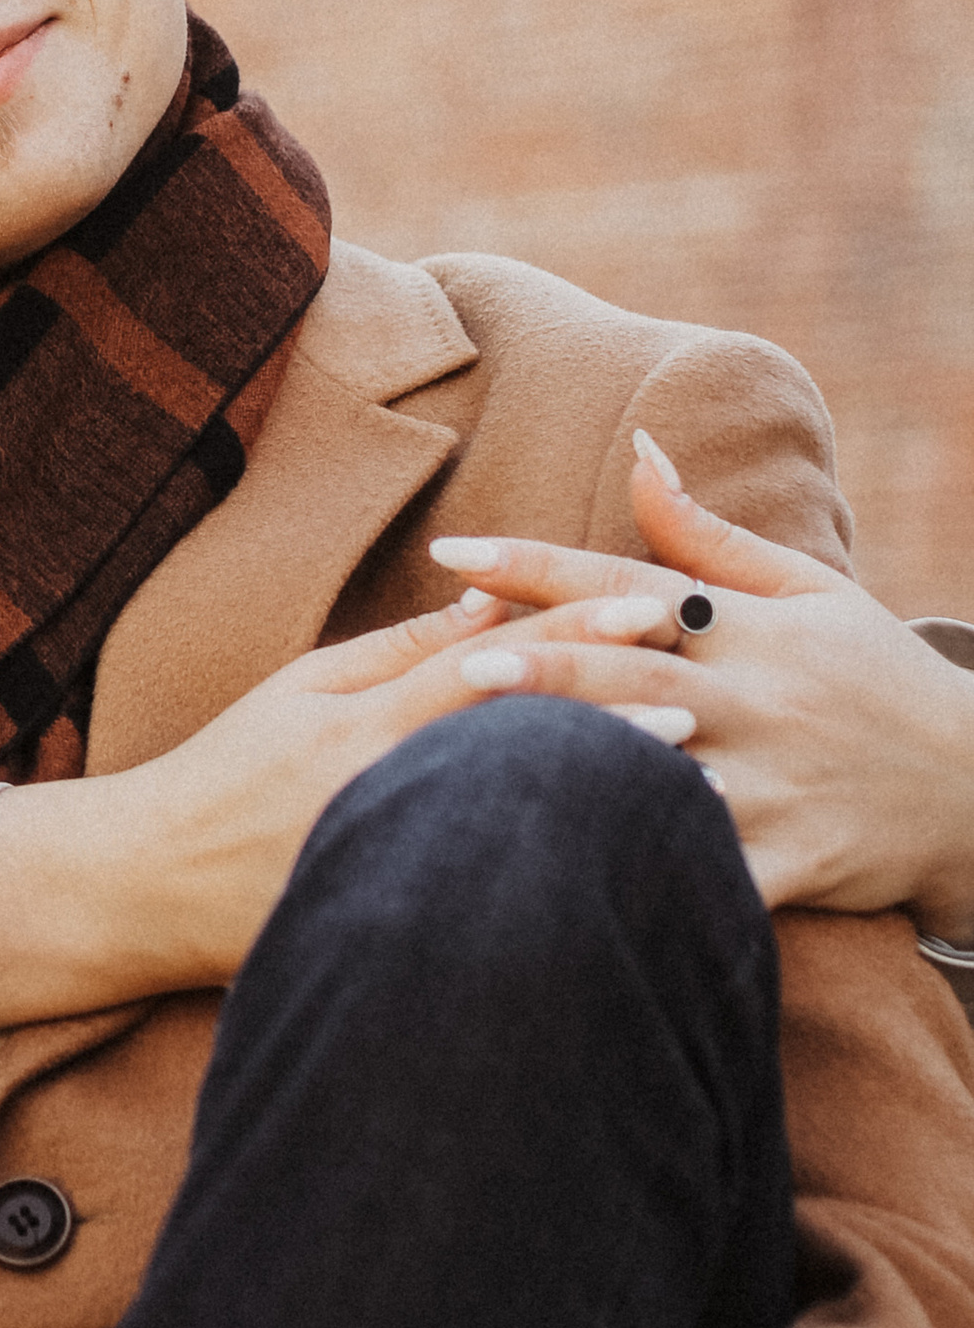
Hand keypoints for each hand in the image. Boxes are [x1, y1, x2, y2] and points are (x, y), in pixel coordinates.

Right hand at [0, 587, 705, 1024]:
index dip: (574, 629)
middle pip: (516, 746)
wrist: (142, 887)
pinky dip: (549, 881)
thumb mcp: (300, 687)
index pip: (487, 662)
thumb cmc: (225, 772)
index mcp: (362, 720)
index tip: (652, 604)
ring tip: (689, 791)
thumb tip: (494, 603)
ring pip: (509, 824)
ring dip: (597, 802)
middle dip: (612, 719)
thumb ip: (397, 648)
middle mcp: (384, 788)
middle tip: (708, 702)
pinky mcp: (383, 921)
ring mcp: (387, 861)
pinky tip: (611, 880)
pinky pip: (483, 897)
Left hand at [432, 434, 973, 934]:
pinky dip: (657, 873)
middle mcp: (757, 699)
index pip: (629, 583)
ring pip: (667, 777)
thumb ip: (705, 536)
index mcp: (751, 628)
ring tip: (489, 774)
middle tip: (461, 664)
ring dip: (587, 774)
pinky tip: (585, 877)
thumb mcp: (808, 590)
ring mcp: (776, 782)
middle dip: (550, 670)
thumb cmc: (873, 676)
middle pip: (638, 678)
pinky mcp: (794, 860)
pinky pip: (714, 870)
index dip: (539, 566)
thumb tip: (637, 450)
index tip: (453, 553)